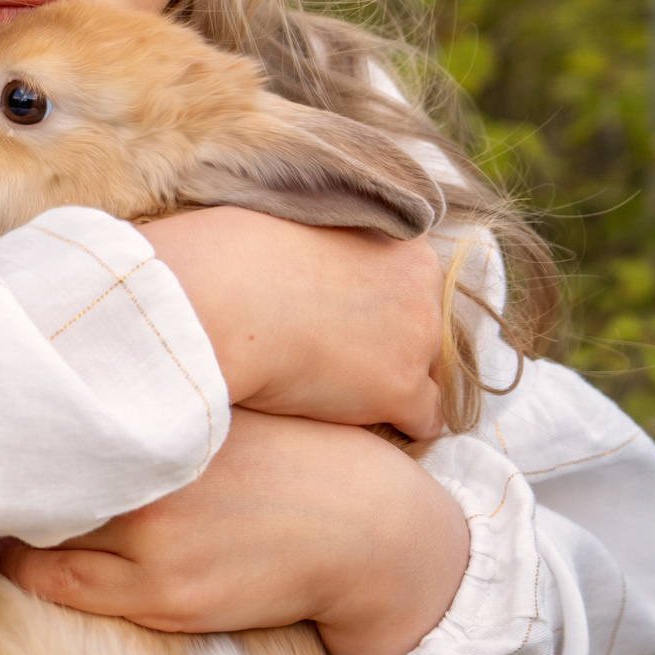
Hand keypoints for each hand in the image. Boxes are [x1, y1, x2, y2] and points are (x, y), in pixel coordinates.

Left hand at [0, 410, 470, 654]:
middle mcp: (156, 474)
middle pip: (38, 470)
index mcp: (170, 412)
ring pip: (38, 533)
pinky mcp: (162, 596)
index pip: (55, 406)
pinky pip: (59, 587)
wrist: (359, 527)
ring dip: (3, 520)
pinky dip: (25, 568)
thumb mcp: (218, 406)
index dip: (5, 410)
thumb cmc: (281, 455)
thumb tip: (58, 376)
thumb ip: (147, 395)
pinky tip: (8, 551)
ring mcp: (154, 541)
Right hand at [144, 208, 447, 438]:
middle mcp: (424, 287)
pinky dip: (402, 425)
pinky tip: (366, 424)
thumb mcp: (301, 229)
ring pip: (430, 376)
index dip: (381, 308)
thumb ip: (331, 248)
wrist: (224, 299)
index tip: (347, 321)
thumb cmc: (237, 258)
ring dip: (395, 386)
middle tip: (342, 357)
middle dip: (393, 346)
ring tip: (350, 395)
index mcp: (403, 242)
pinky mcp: (400, 389)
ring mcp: (417, 339)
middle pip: (428, 330)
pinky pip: (427, 420)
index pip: (416, 286)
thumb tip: (313, 267)